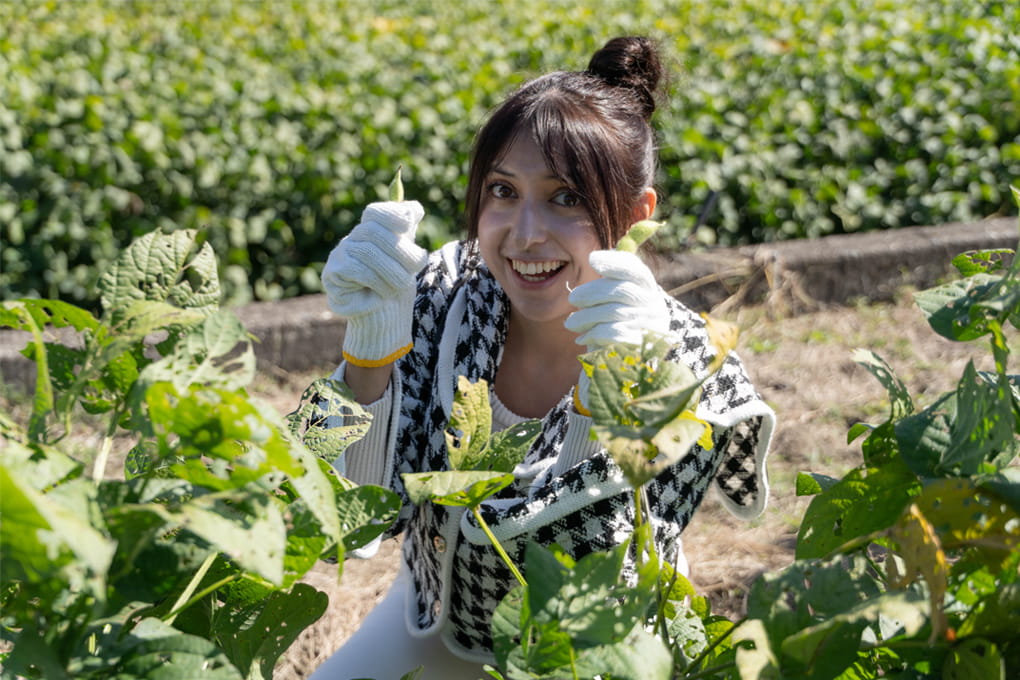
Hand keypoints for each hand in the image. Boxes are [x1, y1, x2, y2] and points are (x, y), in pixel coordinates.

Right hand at [321, 201, 427, 365]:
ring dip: (392, 271)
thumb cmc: (396, 288)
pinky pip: (358, 271)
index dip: (390, 214)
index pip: (375, 212)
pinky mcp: (333, 275)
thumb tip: (414, 208)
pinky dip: (376, 283)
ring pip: (368, 252)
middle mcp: (352, 240)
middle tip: (418, 264)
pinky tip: (381, 294)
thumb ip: (408, 234)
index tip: (408, 223)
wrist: (385, 320)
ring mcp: (339, 256)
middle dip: (401, 249)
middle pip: (374, 231)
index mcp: (370, 233)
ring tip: (400, 286)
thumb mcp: (407, 258)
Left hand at [564, 250, 671, 411]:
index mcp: (650, 293)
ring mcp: (651, 329)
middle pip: (621, 291)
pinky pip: (613, 334)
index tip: (592, 259)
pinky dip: (593, 334)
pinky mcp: (642, 349)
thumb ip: (610, 284)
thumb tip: (594, 258)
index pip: (636, 271)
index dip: (615, 262)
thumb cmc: (615, 332)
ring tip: (571, 324)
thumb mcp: (615, 306)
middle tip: (573, 299)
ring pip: (614, 312)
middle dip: (592, 292)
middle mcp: (656, 308)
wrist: (624, 373)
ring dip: (586, 316)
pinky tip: (583, 338)